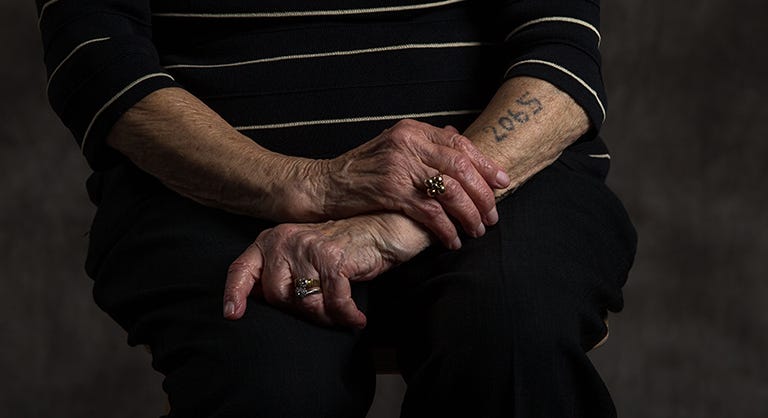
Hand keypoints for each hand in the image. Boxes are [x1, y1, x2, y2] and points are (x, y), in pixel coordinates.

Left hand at [223, 214, 428, 327]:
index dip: (234, 294)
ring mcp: (308, 248)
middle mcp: (285, 240)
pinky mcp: (332, 259)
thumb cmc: (344, 247)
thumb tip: (258, 301)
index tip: (232, 315)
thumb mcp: (304, 255)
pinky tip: (356, 318)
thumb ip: (281, 273)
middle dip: (300, 312)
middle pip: (276, 296)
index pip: (242, 269)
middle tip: (324, 312)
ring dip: (326, 317)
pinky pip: (333, 303)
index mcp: (272, 239)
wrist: (384, 226)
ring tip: (342, 315)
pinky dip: (346, 316)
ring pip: (304, 303)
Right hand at [321, 119, 509, 248]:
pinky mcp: (391, 191)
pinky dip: (446, 229)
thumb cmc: (360, 170)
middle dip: (483, 194)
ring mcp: (399, 166)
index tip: (502, 182)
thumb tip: (459, 140)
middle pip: (461, 166)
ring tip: (477, 230)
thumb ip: (425, 145)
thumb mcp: (393, 147)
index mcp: (412, 130)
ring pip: (450, 189)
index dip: (486, 164)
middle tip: (492, 215)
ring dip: (469, 213)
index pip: (460, 144)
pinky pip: (430, 211)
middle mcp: (408, 143)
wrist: (324, 184)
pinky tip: (452, 240)